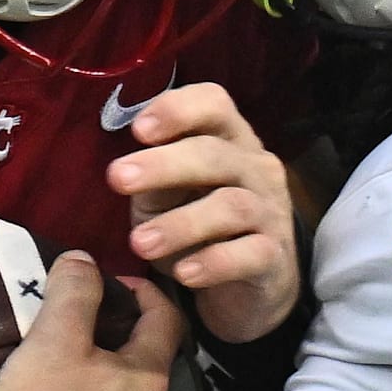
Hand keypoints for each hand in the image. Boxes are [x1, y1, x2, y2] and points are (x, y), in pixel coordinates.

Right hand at [0, 253, 183, 390]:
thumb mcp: (52, 341)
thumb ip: (73, 293)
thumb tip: (84, 258)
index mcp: (148, 379)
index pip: (166, 321)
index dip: (145, 292)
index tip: (116, 281)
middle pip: (145, 370)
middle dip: (118, 347)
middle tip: (79, 334)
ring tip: (63, 386)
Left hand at [109, 83, 300, 342]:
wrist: (247, 285)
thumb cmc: (200, 227)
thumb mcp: (167, 196)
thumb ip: (151, 178)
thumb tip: (124, 170)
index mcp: (228, 140)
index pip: (214, 104)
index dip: (178, 110)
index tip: (137, 129)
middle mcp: (255, 167)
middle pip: (214, 153)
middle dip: (163, 164)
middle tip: (117, 179)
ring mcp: (270, 211)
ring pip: (231, 205)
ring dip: (181, 223)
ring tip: (140, 243)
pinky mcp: (274, 256)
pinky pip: (250, 254)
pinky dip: (215, 262)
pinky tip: (185, 273)